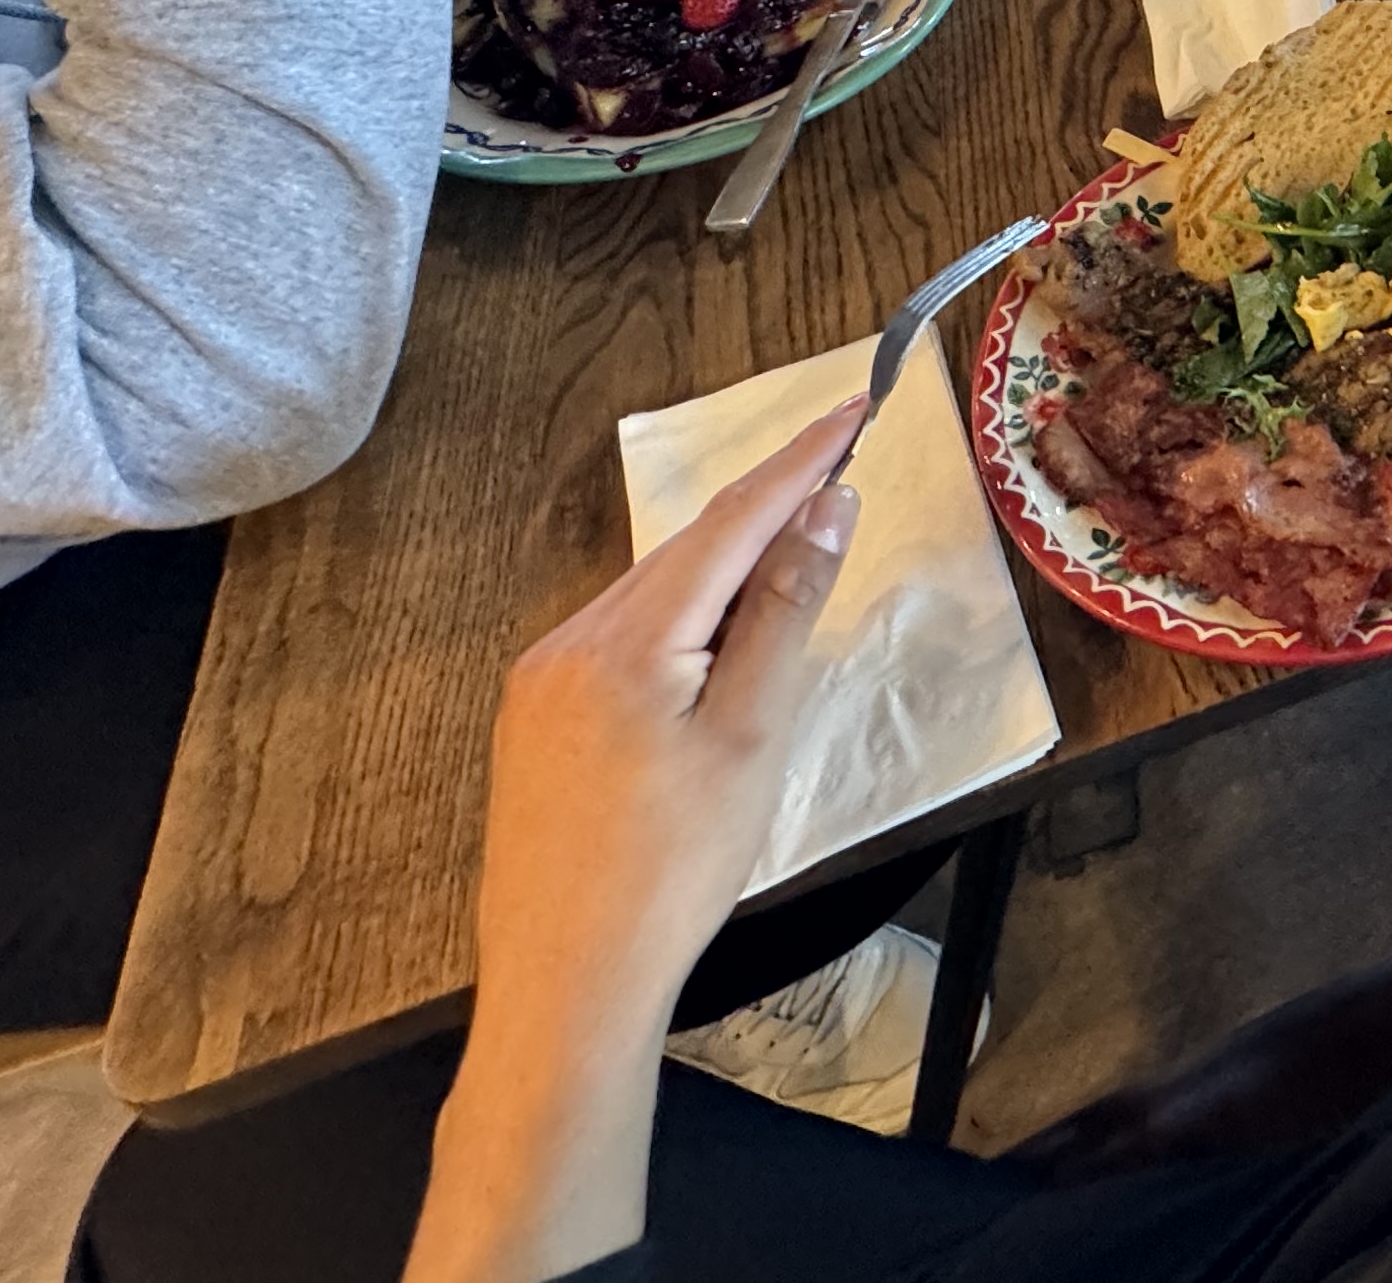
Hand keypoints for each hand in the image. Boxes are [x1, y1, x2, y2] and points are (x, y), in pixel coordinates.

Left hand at [406, 402, 861, 1282]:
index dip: (799, 461)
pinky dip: (681, 625)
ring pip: (652, 598)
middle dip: (765, 514)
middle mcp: (568, 642)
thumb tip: (823, 510)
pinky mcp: (535, 727)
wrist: (564, 986)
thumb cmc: (669, 872)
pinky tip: (717, 654)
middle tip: (841, 476)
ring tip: (796, 567)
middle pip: (685, 553)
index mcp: (623, 638)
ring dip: (724, 574)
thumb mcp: (749, 737)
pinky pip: (621, 642)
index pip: (730, 522)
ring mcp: (541, 686)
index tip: (857, 406)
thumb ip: (784, 614)